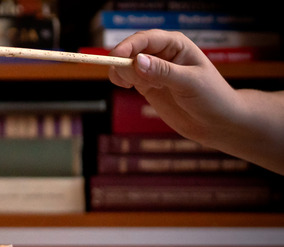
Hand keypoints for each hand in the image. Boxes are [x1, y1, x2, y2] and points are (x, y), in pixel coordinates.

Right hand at [108, 30, 238, 146]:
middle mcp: (163, 54)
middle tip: (125, 79)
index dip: (129, 45)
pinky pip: (127, 77)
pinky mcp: (147, 85)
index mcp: (176, 44)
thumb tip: (137, 61)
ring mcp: (154, 70)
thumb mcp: (189, 83)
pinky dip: (121, 80)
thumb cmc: (212, 97)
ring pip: (126, 63)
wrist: (217, 122)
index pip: (147, 39)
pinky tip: (127, 87)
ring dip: (122, 72)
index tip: (115, 56)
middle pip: (132, 49)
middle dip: (122, 59)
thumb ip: (163, 71)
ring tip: (135, 85)